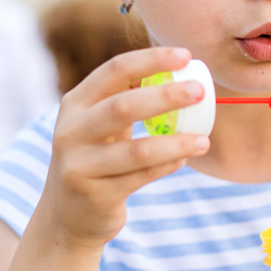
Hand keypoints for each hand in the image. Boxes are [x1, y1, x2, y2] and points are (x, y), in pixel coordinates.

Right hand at [35, 46, 210, 250]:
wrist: (66, 215)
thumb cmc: (95, 158)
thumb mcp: (98, 125)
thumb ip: (126, 101)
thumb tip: (181, 77)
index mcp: (75, 103)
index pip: (115, 70)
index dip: (151, 60)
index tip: (185, 56)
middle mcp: (71, 131)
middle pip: (123, 106)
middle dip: (165, 95)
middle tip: (200, 91)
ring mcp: (79, 164)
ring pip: (136, 150)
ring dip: (175, 143)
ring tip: (204, 140)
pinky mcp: (94, 194)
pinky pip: (141, 176)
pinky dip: (167, 165)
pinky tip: (185, 159)